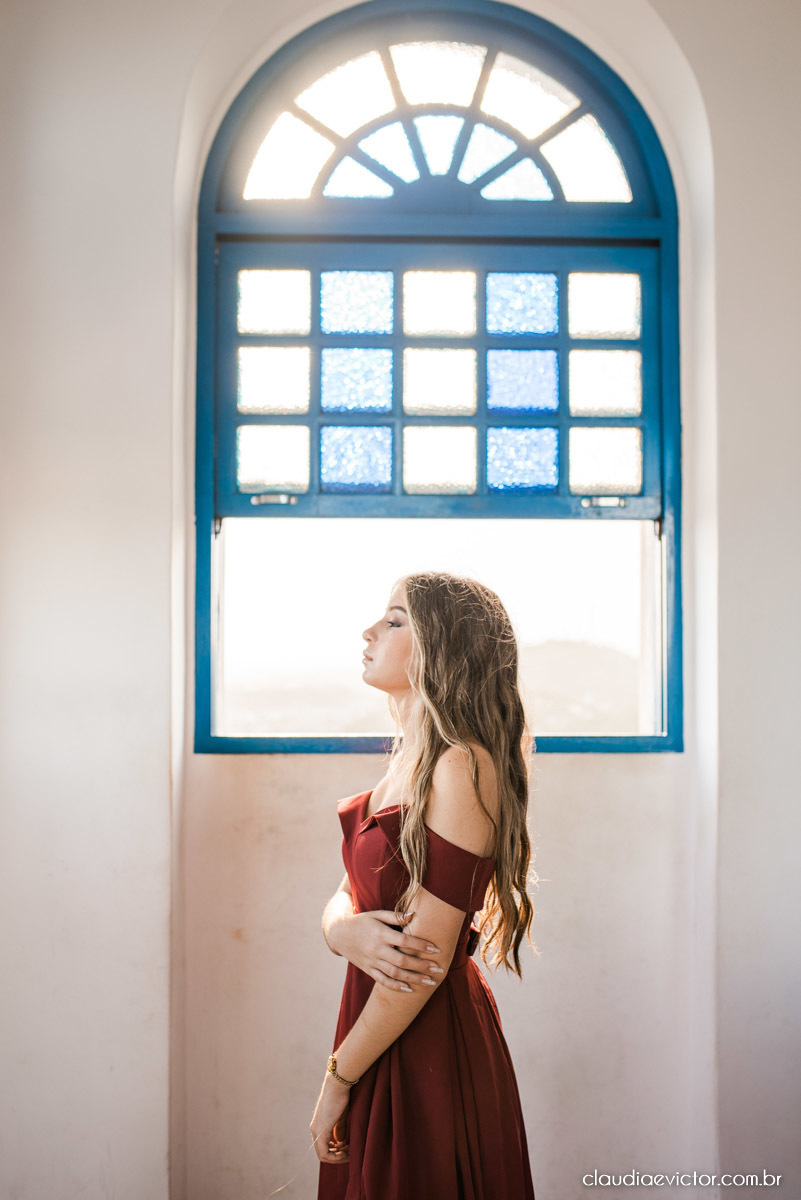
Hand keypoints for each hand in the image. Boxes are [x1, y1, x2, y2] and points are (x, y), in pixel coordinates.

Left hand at [310, 1070, 350, 1163]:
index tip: (348, 1147)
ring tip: (349, 1152)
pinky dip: (336, 1157)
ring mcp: (316, 1131)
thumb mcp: (340, 1115)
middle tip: (350, 1151)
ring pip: (323, 1156)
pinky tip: (346, 1152)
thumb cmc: (341, 1096)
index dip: (335, 1151)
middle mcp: (314, 1129)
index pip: (323, 1146)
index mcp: (317, 1125)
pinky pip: (325, 1154)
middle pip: (322, 1153)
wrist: (337, 1085)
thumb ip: (339, 1128)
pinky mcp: (321, 1132)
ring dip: (337, 1158)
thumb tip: (340, 1141)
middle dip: (337, 1156)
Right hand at [329, 910, 443, 992]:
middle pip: (403, 961)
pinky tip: (410, 990)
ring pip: (395, 974)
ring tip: (430, 982)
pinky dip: (396, 987)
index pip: (404, 941)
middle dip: (422, 966)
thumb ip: (395, 916)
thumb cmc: (362, 921)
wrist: (339, 933)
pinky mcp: (368, 970)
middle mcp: (377, 949)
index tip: (436, 949)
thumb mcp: (377, 914)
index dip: (421, 946)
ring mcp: (372, 961)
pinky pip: (383, 981)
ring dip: (414, 979)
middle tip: (439, 969)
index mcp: (381, 933)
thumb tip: (414, 915)